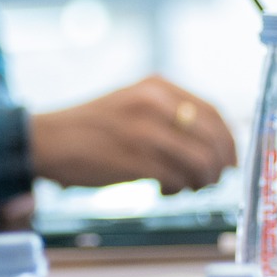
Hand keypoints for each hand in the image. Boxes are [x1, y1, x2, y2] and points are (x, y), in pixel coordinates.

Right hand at [29, 76, 237, 194]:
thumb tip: (210, 143)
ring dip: (202, 181)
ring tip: (187, 187)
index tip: (230, 159)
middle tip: (212, 180)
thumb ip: (167, 113)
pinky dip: (177, 188)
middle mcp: (155, 104)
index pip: (213, 112)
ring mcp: (145, 132)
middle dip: (220, 165)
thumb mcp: (131, 103)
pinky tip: (163, 189)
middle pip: (213, 138)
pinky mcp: (135, 160)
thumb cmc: (89, 128)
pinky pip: (177, 179)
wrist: (46, 140)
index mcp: (157, 87)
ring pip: (201, 161)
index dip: (228, 140)